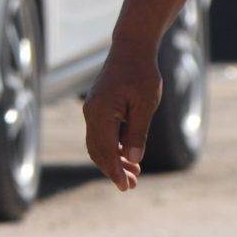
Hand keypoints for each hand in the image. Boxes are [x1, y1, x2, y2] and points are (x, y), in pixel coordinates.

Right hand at [84, 38, 163, 191]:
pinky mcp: (97, 107)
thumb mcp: (144, 106)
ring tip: (133, 174)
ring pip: (97, 144)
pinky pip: (99, 134)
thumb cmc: (141, 75)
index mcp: (101, 113)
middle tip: (132, 186)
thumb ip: (137, 134)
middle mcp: (91, 113)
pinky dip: (111, 148)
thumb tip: (132, 159)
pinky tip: (127, 156)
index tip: (127, 187)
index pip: (106, 151)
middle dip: (113, 170)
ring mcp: (92, 110)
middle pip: (97, 151)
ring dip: (112, 161)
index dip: (115, 172)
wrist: (131, 49)